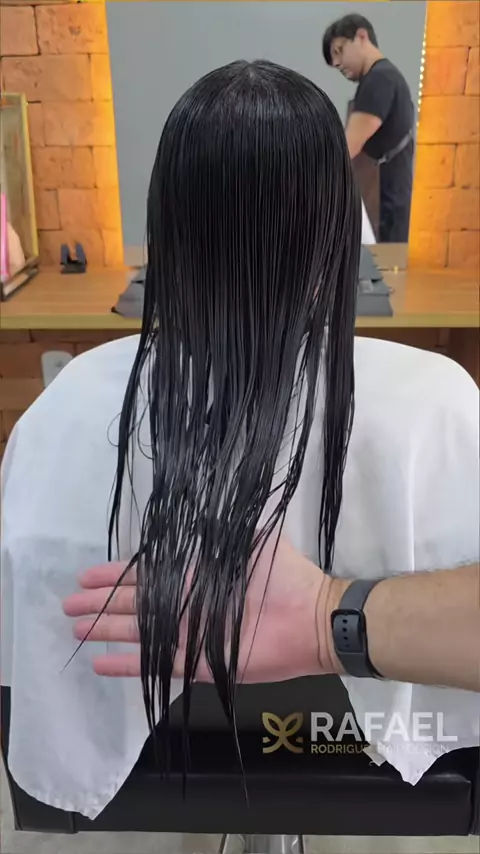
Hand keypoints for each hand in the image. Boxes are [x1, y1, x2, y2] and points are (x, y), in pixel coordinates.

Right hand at [63, 533, 343, 681]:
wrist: (310, 619)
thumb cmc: (283, 577)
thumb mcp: (252, 541)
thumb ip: (224, 528)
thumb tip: (203, 502)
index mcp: (195, 576)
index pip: (146, 575)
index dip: (115, 575)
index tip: (85, 575)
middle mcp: (186, 605)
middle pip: (133, 604)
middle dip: (100, 603)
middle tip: (67, 605)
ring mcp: (188, 635)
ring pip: (136, 633)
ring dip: (105, 630)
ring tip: (74, 630)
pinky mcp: (195, 663)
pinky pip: (154, 664)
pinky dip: (126, 664)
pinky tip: (98, 663)